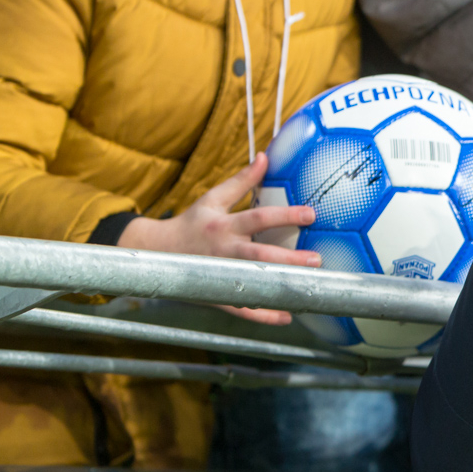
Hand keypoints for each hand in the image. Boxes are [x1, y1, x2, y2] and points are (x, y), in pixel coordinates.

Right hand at [118, 154, 319, 325]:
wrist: (155, 252)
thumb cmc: (191, 223)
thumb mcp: (212, 198)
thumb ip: (241, 181)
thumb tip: (265, 156)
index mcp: (224, 226)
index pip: (259, 218)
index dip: (285, 215)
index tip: (312, 213)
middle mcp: (223, 251)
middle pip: (259, 256)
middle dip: (289, 259)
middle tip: (316, 259)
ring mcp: (219, 275)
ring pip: (252, 284)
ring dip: (280, 288)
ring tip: (308, 289)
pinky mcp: (216, 294)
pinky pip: (242, 309)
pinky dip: (264, 314)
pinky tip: (287, 315)